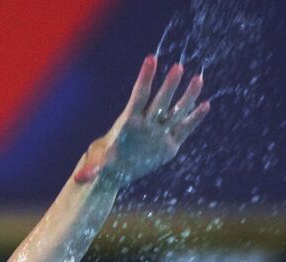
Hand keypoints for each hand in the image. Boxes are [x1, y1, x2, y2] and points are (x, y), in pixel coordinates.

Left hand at [74, 55, 210, 184]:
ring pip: (175, 111)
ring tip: (198, 78)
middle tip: (178, 68)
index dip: (145, 77)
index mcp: (130, 122)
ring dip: (187, 96)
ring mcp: (160, 132)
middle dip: (170, 86)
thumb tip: (80, 179)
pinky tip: (205, 105)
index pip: (139, 95)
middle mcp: (147, 123)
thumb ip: (94, 170)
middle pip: (160, 101)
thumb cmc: (109, 160)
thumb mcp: (102, 165)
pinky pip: (185, 129)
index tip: (151, 59)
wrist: (119, 167)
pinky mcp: (170, 144)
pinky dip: (194, 119)